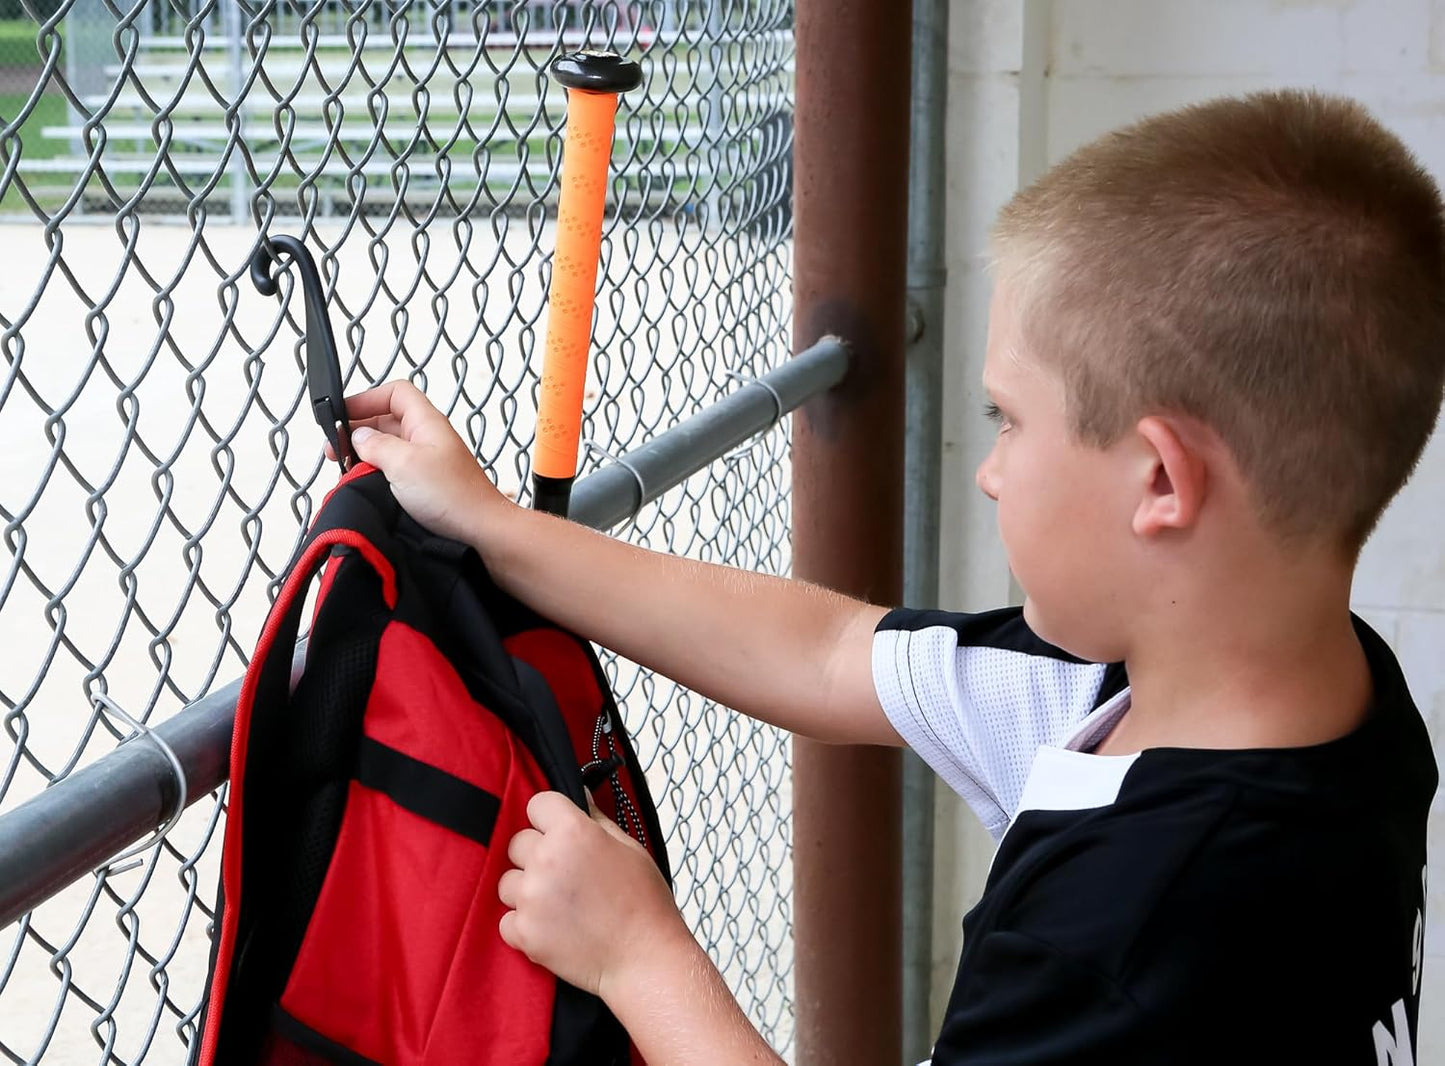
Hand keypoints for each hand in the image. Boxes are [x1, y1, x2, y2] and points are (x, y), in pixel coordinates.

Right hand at [333, 380, 515, 545]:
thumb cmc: (453, 496)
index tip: (342, 416)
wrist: (482, 531)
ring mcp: (426, 461)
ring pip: (387, 447)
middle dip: (357, 430)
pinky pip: (394, 470)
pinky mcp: (425, 484)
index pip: (395, 393)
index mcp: (426, 422)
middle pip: (386, 420)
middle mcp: (427, 438)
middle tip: (335, 450)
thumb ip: (376, 446)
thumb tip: (358, 436)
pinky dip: (376, 474)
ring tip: (346, 469)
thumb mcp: (404, 464)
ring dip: (364, 455)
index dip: (367, 399)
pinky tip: (364, 484)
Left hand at [498, 791, 686, 1000]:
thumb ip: (595, 818)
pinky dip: (524, 924)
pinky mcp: (524, 932)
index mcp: (573, 832)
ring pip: (508, 882)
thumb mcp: (629, 847)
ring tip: (560, 904)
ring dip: (527, 890)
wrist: (644, 957)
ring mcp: (531, 898)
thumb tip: (578, 794)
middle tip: (566, 875)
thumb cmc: (644, 902)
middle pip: (518, 843)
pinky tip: (553, 927)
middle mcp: (546, 860)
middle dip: (537, 854)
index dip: (550, 818)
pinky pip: (506, 919)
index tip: (560, 833)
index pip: (537, 804)